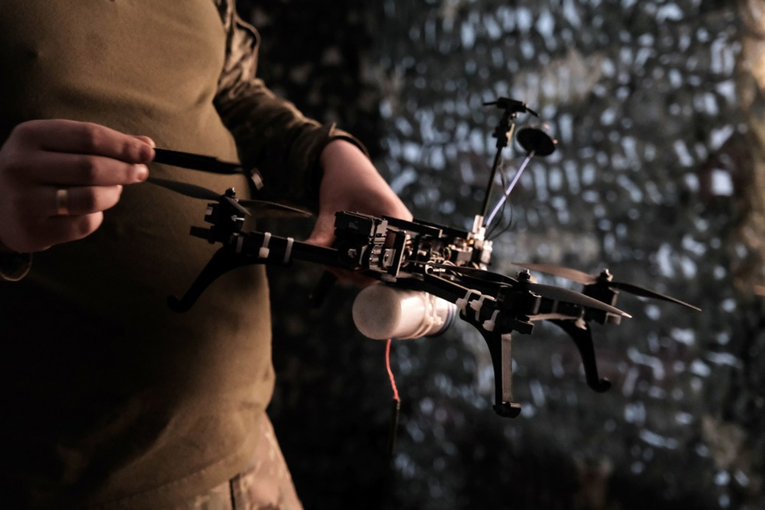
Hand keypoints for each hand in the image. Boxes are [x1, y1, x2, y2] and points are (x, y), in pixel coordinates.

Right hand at [0, 119, 153, 252]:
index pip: (89, 136)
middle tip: (140, 173)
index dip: (124, 146)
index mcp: (29, 136)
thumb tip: (146, 145)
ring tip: (115, 191)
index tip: (148, 153)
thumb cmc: (39, 170)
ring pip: (91, 198)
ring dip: (113, 195)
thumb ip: (101, 143)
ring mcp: (23, 200)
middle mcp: (21, 166)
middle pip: (92, 167)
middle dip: (125, 171)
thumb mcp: (58, 146)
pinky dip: (97, 217)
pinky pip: (84, 224)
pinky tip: (91, 210)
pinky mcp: (33, 230)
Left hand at [305, 139, 411, 285]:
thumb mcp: (330, 208)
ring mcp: (397, 229)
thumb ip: (322, 233)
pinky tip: (342, 255)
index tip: (340, 268)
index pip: (387, 255)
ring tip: (334, 262)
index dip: (363, 268)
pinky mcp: (390, 233)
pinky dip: (361, 260)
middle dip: (356, 272)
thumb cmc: (344, 179)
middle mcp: (400, 224)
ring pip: (381, 263)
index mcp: (392, 215)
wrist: (349, 166)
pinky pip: (378, 255)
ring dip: (357, 269)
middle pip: (384, 265)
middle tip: (332, 267)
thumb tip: (313, 253)